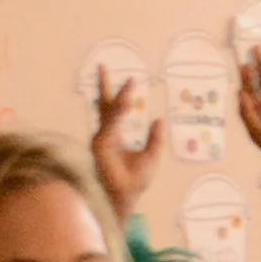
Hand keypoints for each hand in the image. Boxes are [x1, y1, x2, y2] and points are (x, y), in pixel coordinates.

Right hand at [91, 68, 163, 223]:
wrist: (127, 196)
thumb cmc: (136, 180)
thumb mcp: (151, 156)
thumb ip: (155, 138)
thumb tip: (159, 119)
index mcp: (114, 135)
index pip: (115, 110)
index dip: (122, 95)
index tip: (131, 79)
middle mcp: (105, 134)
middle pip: (104, 105)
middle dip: (103, 86)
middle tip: (102, 65)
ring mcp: (101, 139)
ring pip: (110, 113)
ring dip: (120, 99)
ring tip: (130, 85)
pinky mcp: (101, 146)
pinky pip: (111, 126)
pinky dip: (119, 115)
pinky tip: (126, 104)